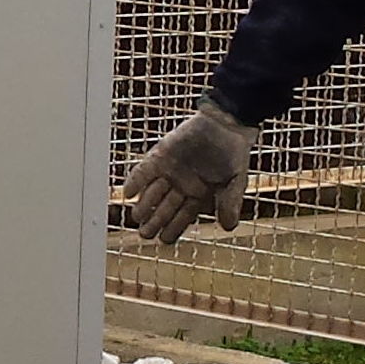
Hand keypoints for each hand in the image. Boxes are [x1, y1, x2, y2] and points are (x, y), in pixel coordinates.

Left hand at [121, 104, 254, 244]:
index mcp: (198, 195)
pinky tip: (129, 192)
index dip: (173, 229)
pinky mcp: (160, 156)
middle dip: (154, 221)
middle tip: (146, 234)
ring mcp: (169, 171)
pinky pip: (144, 171)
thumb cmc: (233, 152)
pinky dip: (136, 181)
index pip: (182, 217)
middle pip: (164, 208)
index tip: (165, 240)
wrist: (225, 123)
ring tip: (137, 216)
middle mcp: (181, 186)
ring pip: (152, 192)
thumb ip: (231, 202)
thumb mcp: (236, 180)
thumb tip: (229, 227)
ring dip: (144, 205)